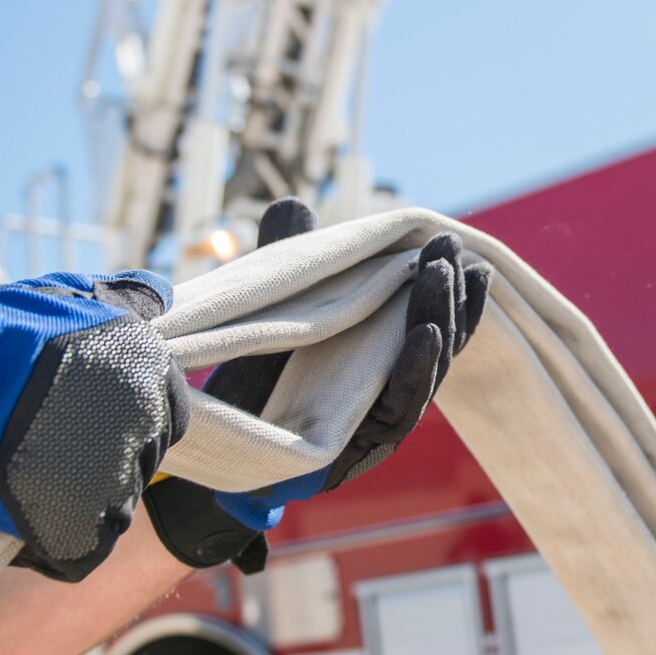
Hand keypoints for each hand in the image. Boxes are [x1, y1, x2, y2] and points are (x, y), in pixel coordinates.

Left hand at [144, 200, 490, 571]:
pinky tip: (426, 333)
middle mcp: (384, 390)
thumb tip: (293, 206)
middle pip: (437, 342)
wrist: (199, 439)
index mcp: (373, 357)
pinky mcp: (359, 448)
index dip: (448, 289)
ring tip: (443, 277)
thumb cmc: (244, 379)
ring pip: (427, 372)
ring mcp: (376, 421)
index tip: (456, 248)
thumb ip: (288, 263)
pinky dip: (417, 369)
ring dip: (441, 321)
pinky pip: (398, 408)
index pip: (425, 319)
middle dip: (450, 295)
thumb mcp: (271, 309)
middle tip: (454, 250)